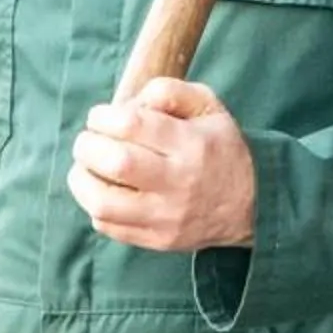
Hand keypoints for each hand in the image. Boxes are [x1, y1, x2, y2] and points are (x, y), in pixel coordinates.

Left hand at [67, 78, 255, 252]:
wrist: (251, 205)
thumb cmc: (218, 147)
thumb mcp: (208, 106)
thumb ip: (169, 91)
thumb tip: (128, 103)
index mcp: (191, 143)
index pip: (133, 125)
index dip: (103, 117)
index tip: (100, 116)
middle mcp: (179, 182)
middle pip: (116, 163)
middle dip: (88, 146)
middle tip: (88, 140)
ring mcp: (167, 217)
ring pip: (103, 203)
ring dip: (81, 180)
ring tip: (87, 166)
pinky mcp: (157, 240)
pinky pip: (108, 226)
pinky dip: (94, 205)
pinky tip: (104, 189)